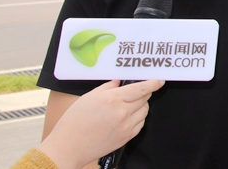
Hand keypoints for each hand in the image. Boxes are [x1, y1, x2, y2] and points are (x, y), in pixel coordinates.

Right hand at [38, 79, 164, 168]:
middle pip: (145, 98)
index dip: (153, 83)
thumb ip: (108, 87)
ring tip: (127, 105)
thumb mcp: (89, 97)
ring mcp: (125, 126)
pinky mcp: (126, 138)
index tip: (159, 81)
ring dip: (141, 105)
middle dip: (144, 93)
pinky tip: (127, 117)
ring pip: (144, 111)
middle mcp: (122, 112)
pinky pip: (140, 124)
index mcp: (113, 99)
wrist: (68, 147)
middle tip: (136, 92)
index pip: (141, 88)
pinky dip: (138, 118)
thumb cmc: (74, 121)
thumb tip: (120, 82)